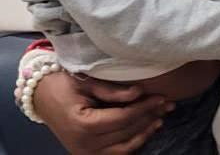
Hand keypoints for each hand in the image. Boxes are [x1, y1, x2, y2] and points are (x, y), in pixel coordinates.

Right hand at [33, 71, 170, 154]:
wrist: (42, 98)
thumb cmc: (64, 85)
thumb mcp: (87, 82)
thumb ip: (113, 90)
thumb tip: (139, 92)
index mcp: (83, 124)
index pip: (123, 119)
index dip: (144, 108)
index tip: (160, 97)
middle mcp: (84, 144)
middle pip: (127, 133)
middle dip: (149, 117)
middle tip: (166, 104)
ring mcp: (85, 152)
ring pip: (125, 148)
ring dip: (145, 133)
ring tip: (160, 117)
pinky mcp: (87, 154)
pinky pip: (116, 153)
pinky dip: (133, 143)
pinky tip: (146, 129)